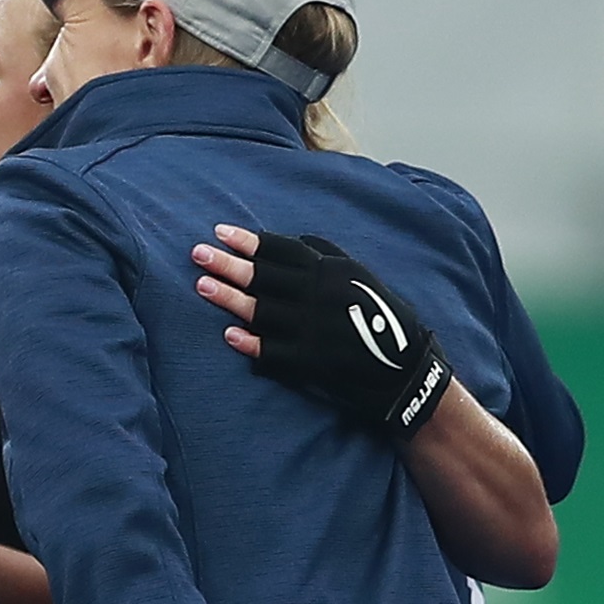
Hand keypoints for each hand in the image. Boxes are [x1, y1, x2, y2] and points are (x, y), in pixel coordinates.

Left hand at [195, 225, 447, 436]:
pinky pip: (273, 351)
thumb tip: (298, 239)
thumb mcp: (361, 280)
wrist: (407, 371)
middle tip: (197, 253)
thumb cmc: (379, 319)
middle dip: (229, 263)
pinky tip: (229, 334)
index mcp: (334, 272)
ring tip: (201, 285)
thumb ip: (330, 258)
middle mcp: (322, 296)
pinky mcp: (312, 361)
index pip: (284, 251)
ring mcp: (315, 329)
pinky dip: (251, 343)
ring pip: (263, 310)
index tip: (220, 232)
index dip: (251, 241)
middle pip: (266, 276)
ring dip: (230, 298)